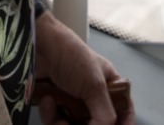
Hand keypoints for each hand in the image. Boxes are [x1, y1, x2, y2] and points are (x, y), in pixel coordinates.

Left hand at [33, 10, 134, 124]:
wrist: (38, 46)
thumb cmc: (70, 54)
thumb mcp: (95, 85)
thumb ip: (104, 113)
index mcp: (109, 85)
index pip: (124, 108)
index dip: (124, 122)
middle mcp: (92, 94)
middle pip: (97, 123)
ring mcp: (72, 100)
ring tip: (60, 115)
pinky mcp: (54, 104)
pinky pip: (55, 121)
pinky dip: (50, 116)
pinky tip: (48, 101)